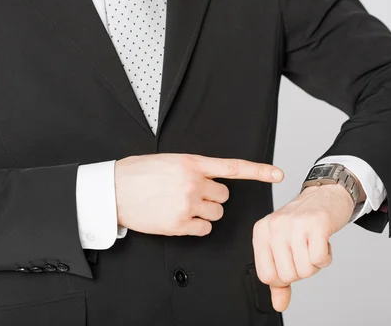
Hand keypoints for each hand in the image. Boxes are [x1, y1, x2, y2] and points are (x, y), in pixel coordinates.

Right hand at [115, 153, 283, 235]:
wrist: (113, 190)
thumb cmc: (137, 173)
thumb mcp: (167, 161)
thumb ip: (191, 168)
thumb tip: (206, 178)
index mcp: (191, 163)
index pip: (232, 167)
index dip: (258, 171)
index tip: (277, 174)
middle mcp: (192, 183)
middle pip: (224, 196)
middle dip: (212, 197)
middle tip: (192, 195)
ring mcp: (186, 204)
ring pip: (216, 214)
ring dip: (205, 212)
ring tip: (183, 206)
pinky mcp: (179, 224)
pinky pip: (204, 229)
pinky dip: (196, 227)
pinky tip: (180, 219)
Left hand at [252, 184, 355, 311]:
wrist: (324, 194)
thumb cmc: (302, 222)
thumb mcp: (283, 246)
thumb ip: (279, 278)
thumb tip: (278, 304)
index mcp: (261, 232)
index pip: (266, 275)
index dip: (282, 278)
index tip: (291, 263)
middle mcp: (274, 226)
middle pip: (287, 275)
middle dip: (302, 270)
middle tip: (305, 251)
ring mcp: (295, 224)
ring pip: (305, 269)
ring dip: (315, 263)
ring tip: (314, 244)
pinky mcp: (316, 223)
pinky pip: (320, 259)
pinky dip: (326, 257)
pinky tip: (323, 242)